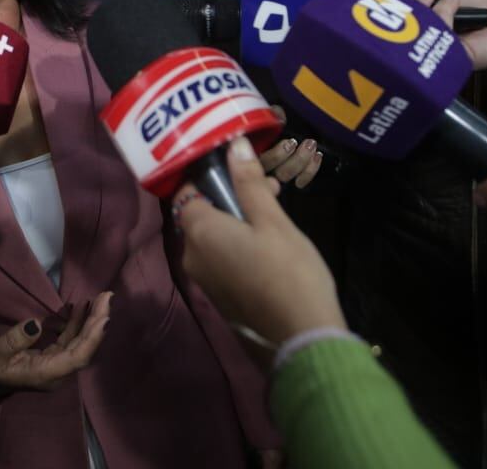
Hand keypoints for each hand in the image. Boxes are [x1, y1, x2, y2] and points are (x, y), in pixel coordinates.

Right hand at [0, 292, 112, 399]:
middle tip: (106, 296)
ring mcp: (54, 365)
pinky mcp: (51, 357)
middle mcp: (55, 372)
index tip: (105, 317)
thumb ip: (14, 341)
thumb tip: (36, 324)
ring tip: (99, 298)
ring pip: (79, 343)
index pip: (77, 357)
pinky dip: (77, 324)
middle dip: (97, 323)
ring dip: (90, 322)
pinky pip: (70, 341)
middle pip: (84, 348)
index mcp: (45, 375)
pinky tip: (80, 308)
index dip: (93, 338)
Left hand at [179, 136, 344, 345]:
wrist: (300, 342)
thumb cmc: (288, 273)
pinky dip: (238, 245)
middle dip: (230, 197)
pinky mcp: (220, 298)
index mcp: (199, 232)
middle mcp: (192, 256)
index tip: (238, 167)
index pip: (186, 191)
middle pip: (201, 214)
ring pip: (214, 238)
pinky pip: (222, 260)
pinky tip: (270, 245)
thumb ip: (249, 184)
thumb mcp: (273, 222)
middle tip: (269, 188)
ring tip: (276, 212)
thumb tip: (233, 145)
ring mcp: (205, 281)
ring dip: (238, 220)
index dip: (209, 175)